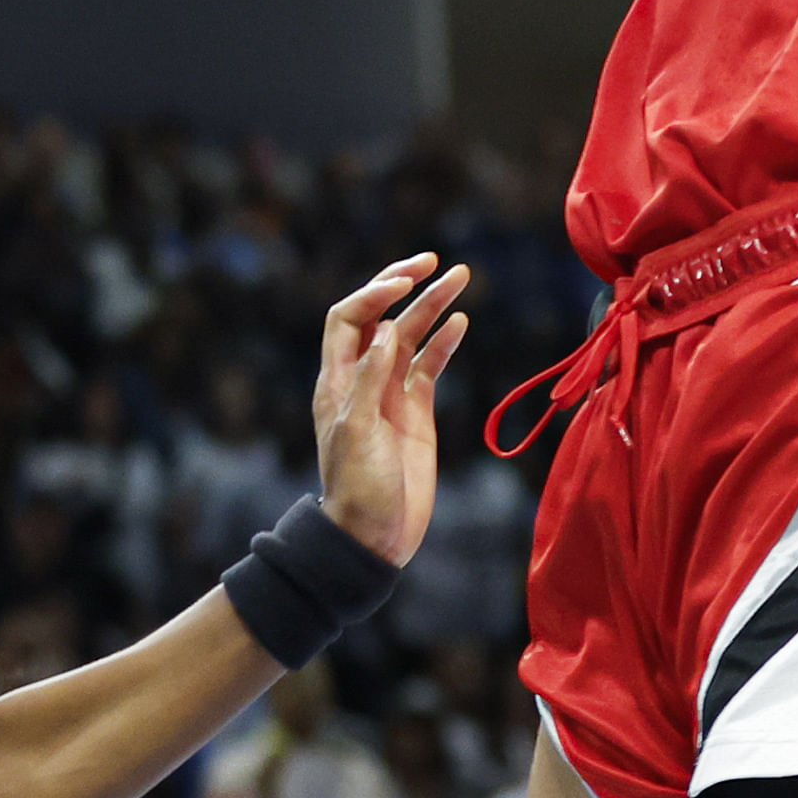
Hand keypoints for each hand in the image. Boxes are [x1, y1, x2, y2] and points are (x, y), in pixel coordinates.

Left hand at [309, 257, 472, 566]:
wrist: (375, 537)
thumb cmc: (357, 489)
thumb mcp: (358, 433)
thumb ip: (370, 381)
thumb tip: (386, 331)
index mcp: (337, 381)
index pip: (349, 319)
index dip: (373, 294)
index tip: (405, 284)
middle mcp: (363, 379)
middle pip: (380, 317)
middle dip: (402, 284)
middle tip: (432, 260)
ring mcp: (391, 393)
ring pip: (411, 336)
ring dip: (432, 306)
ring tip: (460, 276)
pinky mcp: (416, 411)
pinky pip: (429, 366)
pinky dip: (444, 342)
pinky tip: (460, 321)